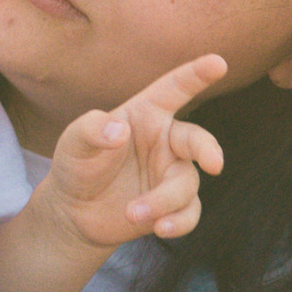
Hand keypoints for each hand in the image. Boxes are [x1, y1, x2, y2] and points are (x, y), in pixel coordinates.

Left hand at [44, 55, 226, 249]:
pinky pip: (190, 213)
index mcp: (146, 114)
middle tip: (213, 164)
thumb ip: (91, 130)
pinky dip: (178, 222)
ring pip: (187, 184)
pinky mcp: (173, 205)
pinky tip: (159, 228)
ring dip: (164, 201)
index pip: (174, 89)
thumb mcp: (74, 143)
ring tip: (132, 213)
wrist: (74, 211)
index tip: (218, 62)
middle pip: (197, 140)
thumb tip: (118, 131)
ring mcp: (171, 173)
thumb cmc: (78, 165)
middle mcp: (166, 141)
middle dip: (208, 150)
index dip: (196, 74)